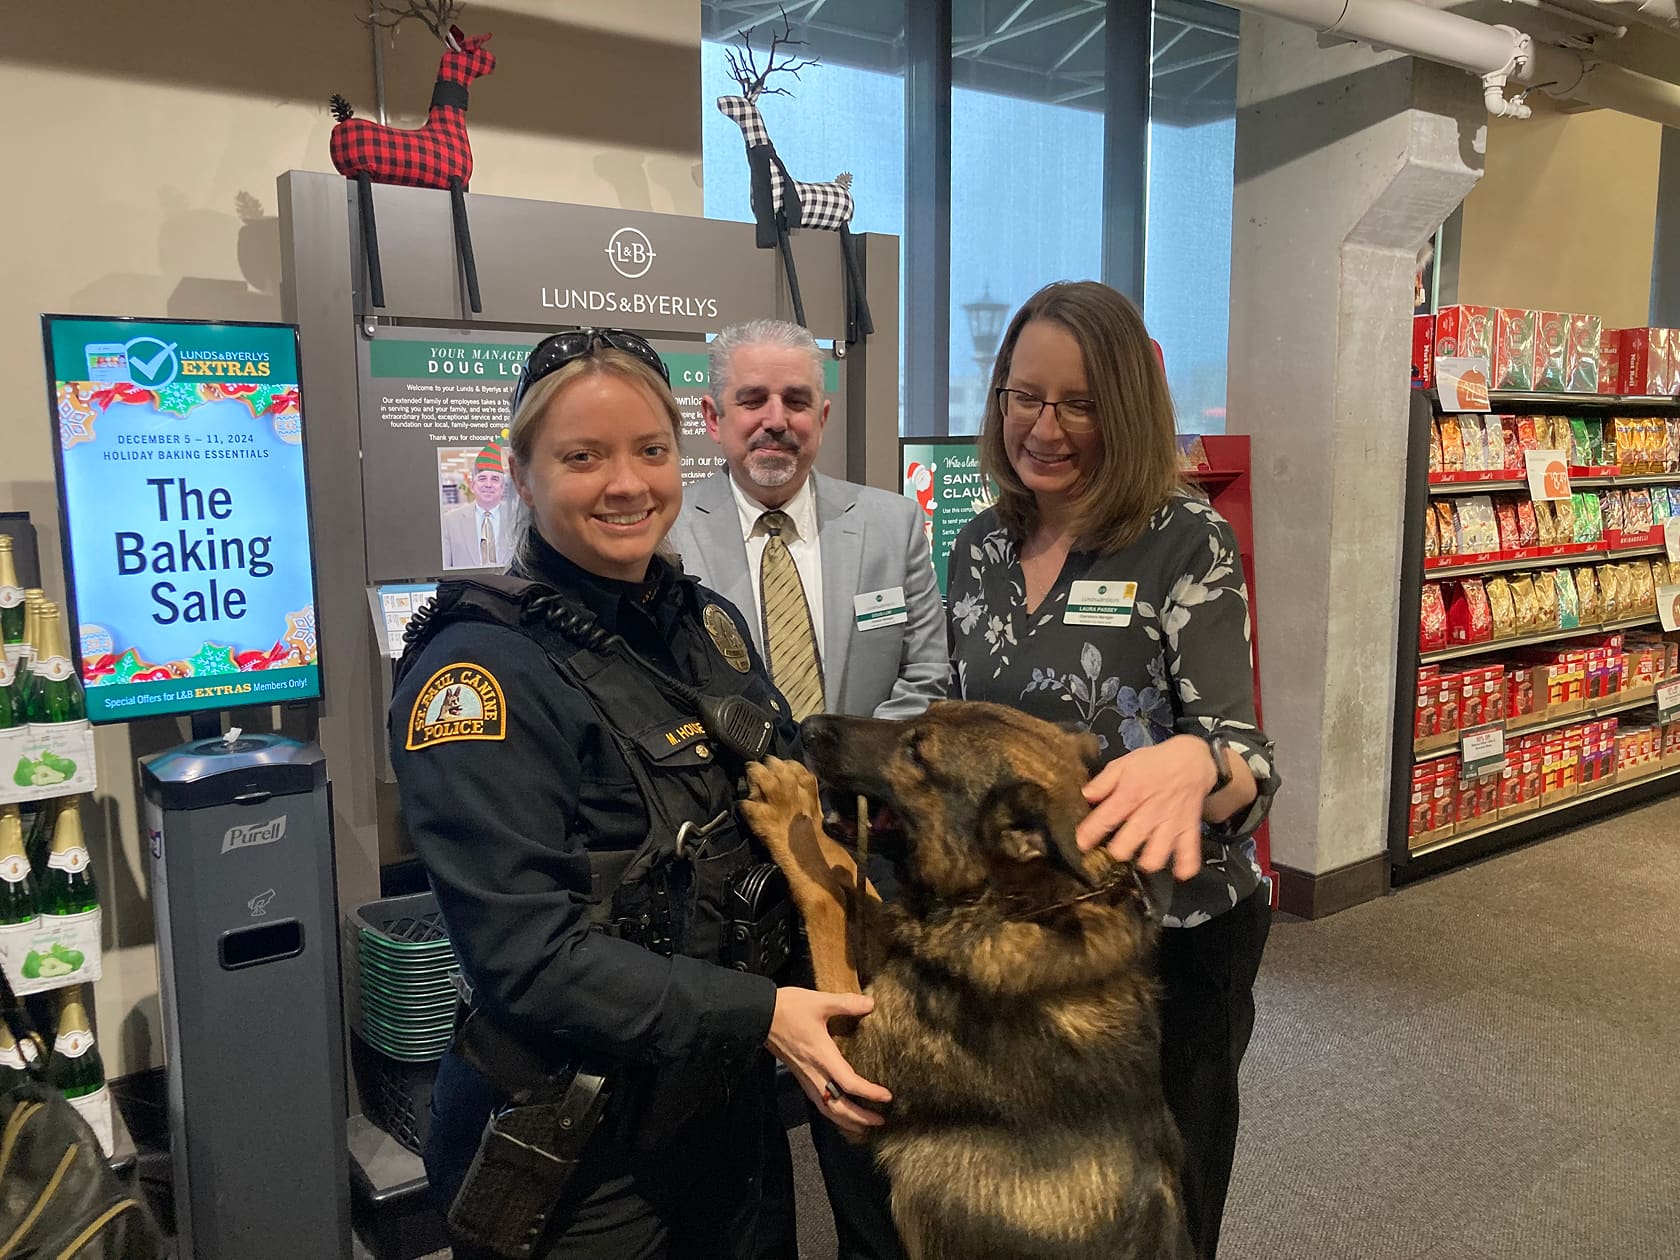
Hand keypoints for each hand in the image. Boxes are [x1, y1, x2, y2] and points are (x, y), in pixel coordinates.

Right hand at [766, 987, 890, 1136]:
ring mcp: (805, 1077)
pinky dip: (832, 1113)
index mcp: (822, 1056)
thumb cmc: (788, 1008)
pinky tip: (840, 1114)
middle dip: (859, 1118)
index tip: (887, 1097)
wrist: (759, 1015)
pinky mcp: (800, 1076)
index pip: (848, 1083)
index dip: (869, 1093)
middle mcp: (813, 1072)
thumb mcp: (819, 1002)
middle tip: (880, 1121)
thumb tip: (870, 1003)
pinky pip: (818, 1102)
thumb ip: (846, 1004)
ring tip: (863, 1127)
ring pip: (826, 1109)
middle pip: (838, 1106)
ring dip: (845, 1120)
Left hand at [1074, 734, 1215, 880]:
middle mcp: (1150, 812)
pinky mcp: (1188, 829)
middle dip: (1118, 851)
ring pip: (1158, 852)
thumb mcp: (1123, 764)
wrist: (1191, 760)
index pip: (1106, 818)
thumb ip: (1103, 782)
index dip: (1090, 834)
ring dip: (1147, 861)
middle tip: (1113, 852)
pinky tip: (1177, 872)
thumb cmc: (1154, 763)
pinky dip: (1185, 866)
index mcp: (1131, 794)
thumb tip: (1085, 795)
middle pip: (1130, 841)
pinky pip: (1190, 852)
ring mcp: (1171, 822)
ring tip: (1141, 860)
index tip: (1082, 844)